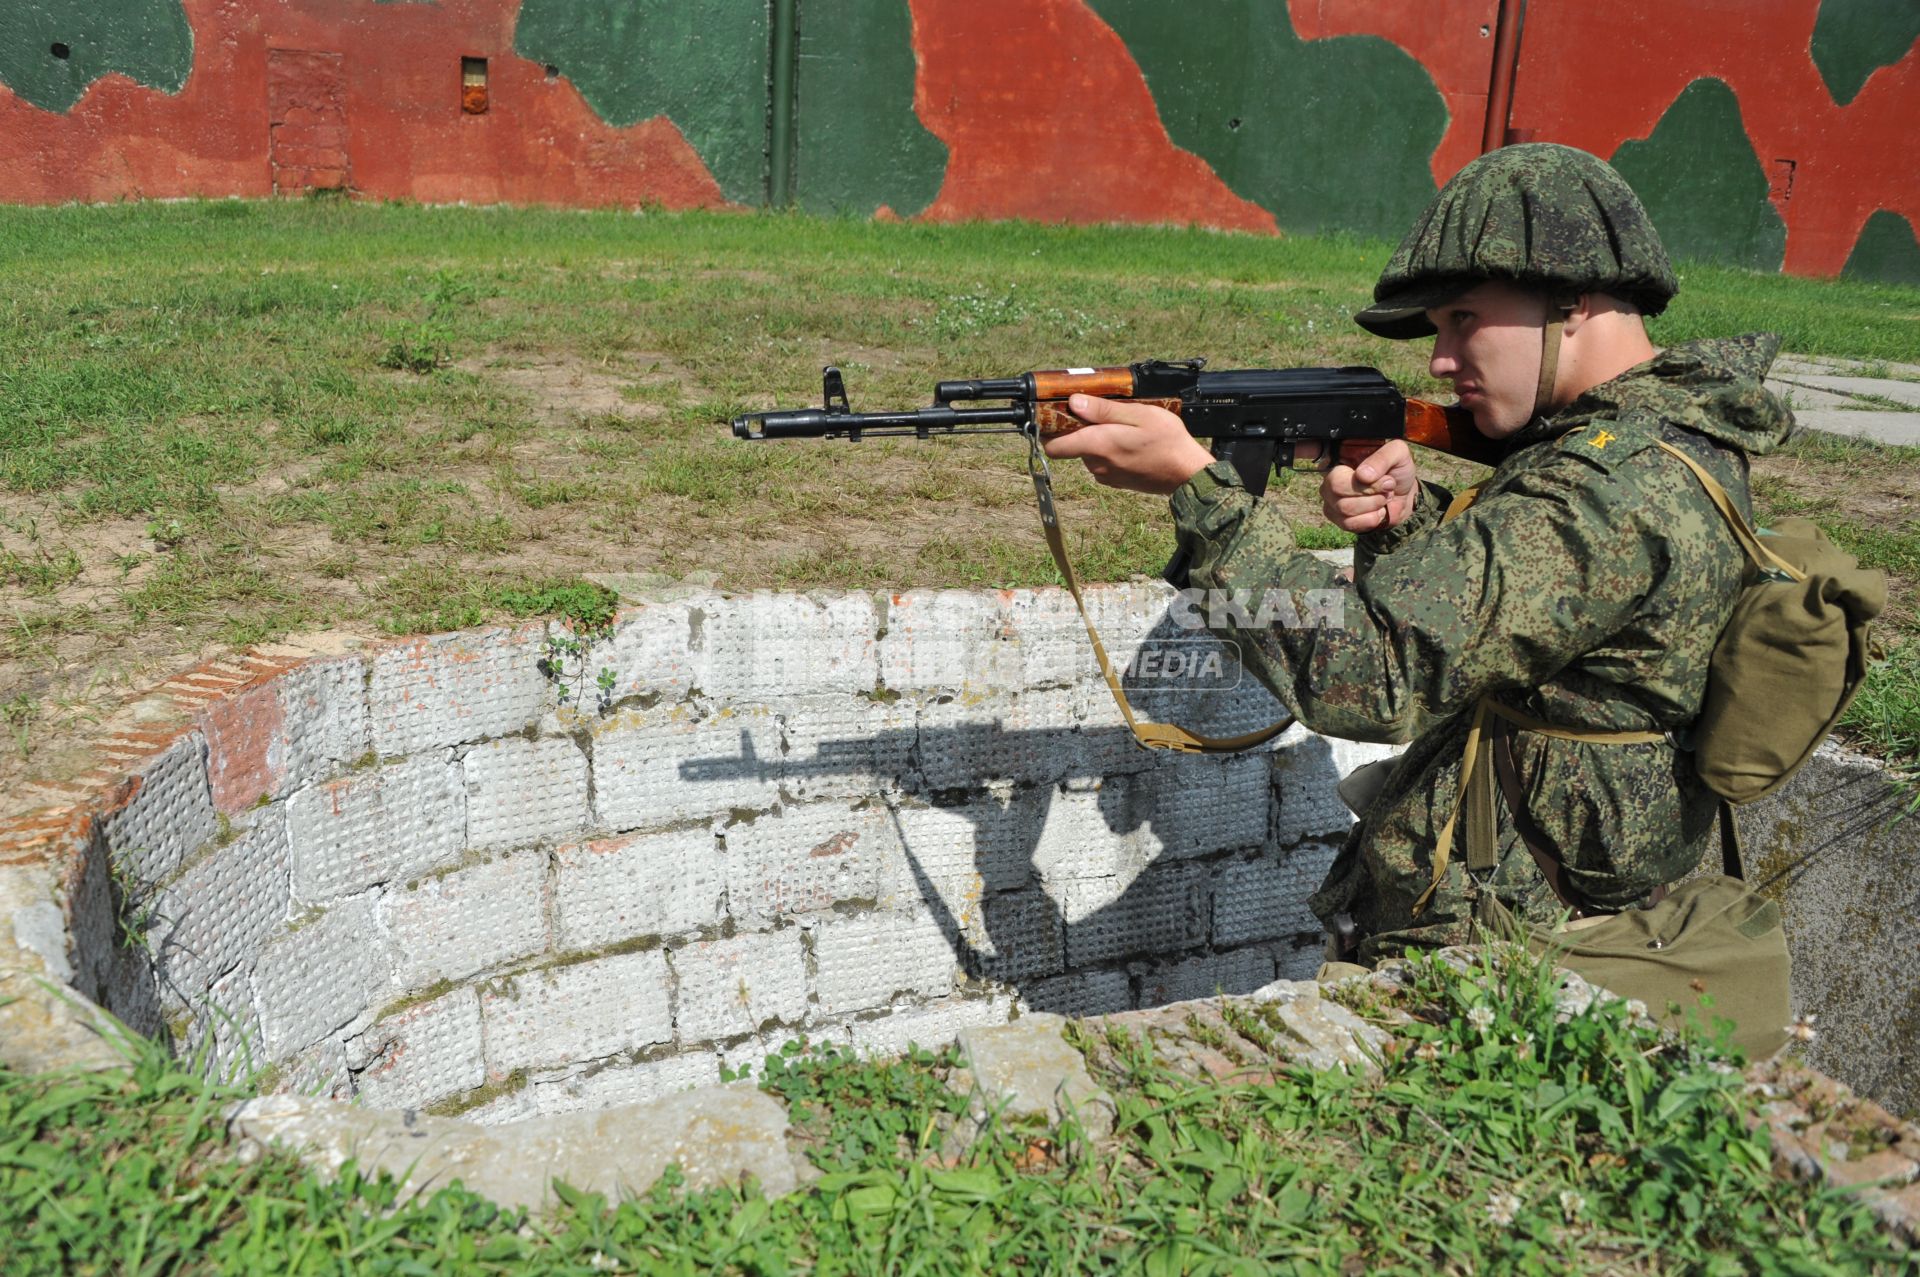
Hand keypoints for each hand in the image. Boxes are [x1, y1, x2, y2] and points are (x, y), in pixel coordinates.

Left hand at [1041, 394, 1216, 494]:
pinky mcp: (1115, 481)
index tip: (1056, 414)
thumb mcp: (1138, 415)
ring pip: (1088, 452)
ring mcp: (1105, 475)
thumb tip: (1074, 403)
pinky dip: (1108, 450)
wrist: (1187, 474)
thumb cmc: (1167, 441)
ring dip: (1097, 438)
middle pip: (1071, 445)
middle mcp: (1096, 464)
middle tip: (1101, 411)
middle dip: (1080, 428)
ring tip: (1122, 425)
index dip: (1049, 430)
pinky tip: (1129, 441)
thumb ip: (1103, 410)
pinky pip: (1102, 462)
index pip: (1053, 446)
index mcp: (1097, 445)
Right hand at [1320, 439, 1417, 532]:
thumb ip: (1383, 458)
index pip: (1312, 450)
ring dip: (1374, 504)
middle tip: (1386, 485)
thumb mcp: (1398, 454)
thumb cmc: (1397, 472)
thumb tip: (1362, 475)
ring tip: (1383, 497)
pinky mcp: (1338, 519)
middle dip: (1370, 489)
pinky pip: (1349, 523)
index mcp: (1340, 456)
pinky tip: (1378, 511)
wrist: (1405, 497)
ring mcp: (1331, 500)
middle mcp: (1330, 477)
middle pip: (1336, 486)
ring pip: (1345, 508)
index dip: (1304, 447)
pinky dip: (1371, 519)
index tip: (1314, 454)